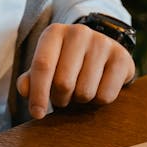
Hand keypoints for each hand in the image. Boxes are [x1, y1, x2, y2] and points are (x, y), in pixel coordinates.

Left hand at [16, 23, 135, 119]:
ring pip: (85, 92)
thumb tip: (25, 90)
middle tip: (63, 97)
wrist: (101, 49)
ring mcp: (102, 43)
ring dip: (80, 100)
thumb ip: (31, 78)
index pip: (42, 65)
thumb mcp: (47, 65)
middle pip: (63, 83)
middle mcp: (79, 32)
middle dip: (60, 99)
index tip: (37, 114)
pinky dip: (99, 101)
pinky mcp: (122, 57)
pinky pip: (105, 96)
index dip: (38, 94)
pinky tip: (98, 87)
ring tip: (80, 89)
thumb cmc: (67, 62)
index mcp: (55, 32)